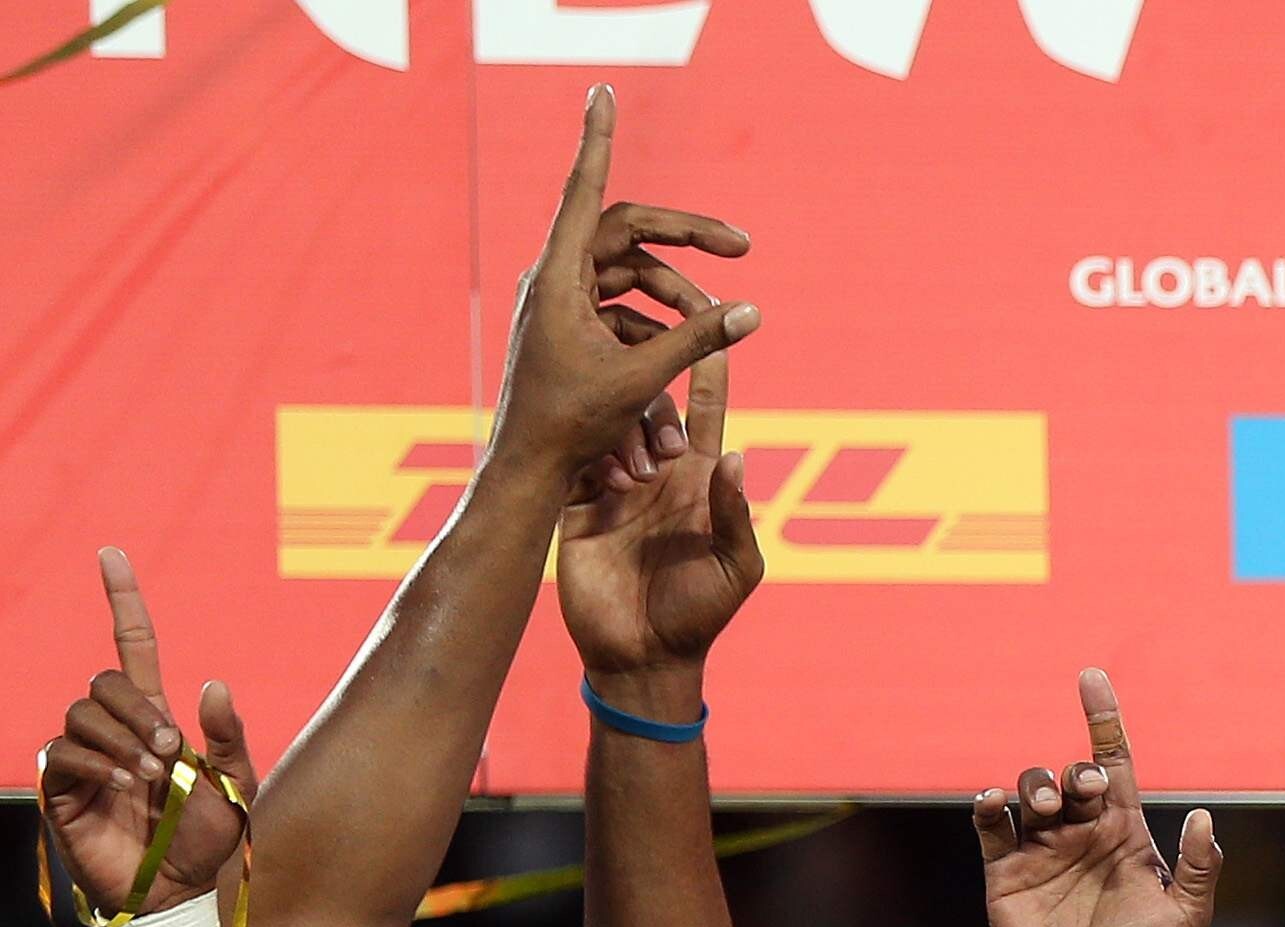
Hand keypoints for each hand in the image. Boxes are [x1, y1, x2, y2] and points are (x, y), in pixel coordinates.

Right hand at [36, 552, 250, 920]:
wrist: (180, 892)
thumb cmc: (206, 840)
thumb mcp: (237, 787)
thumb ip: (229, 737)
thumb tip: (210, 682)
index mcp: (156, 719)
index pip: (133, 646)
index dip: (123, 601)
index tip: (111, 555)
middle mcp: (115, 729)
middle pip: (105, 680)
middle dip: (137, 709)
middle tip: (169, 751)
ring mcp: (84, 755)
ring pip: (82, 711)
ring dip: (121, 739)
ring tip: (150, 777)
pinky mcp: (61, 786)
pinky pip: (62, 751)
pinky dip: (96, 763)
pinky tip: (123, 786)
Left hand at [491, 87, 756, 492]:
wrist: (528, 472)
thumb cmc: (572, 425)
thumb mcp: (643, 378)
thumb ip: (698, 339)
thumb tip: (752, 310)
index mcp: (557, 275)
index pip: (586, 190)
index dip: (599, 138)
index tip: (604, 92)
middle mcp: (554, 279)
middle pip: (627, 233)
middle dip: (687, 240)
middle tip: (743, 248)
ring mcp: (560, 305)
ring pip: (631, 278)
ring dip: (678, 301)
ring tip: (715, 329)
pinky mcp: (570, 332)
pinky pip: (623, 313)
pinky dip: (658, 332)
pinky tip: (678, 367)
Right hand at [557, 373, 761, 688]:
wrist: (640, 657)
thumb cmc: (698, 616)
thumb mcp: (736, 569)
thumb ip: (737, 516)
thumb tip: (738, 456)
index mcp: (702, 481)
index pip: (708, 409)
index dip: (711, 366)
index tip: (716, 320)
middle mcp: (659, 470)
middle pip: (654, 402)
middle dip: (655, 397)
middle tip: (657, 413)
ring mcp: (615, 481)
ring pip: (612, 422)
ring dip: (622, 433)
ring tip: (630, 477)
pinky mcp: (577, 500)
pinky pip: (577, 456)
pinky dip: (586, 452)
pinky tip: (590, 459)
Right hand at [974, 671, 1221, 926]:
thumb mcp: (1185, 917)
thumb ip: (1200, 869)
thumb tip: (1205, 817)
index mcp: (1122, 832)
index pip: (1112, 763)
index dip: (1103, 720)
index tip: (1092, 676)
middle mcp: (1080, 832)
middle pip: (1070, 774)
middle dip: (1073, 771)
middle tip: (1078, 792)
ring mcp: (1041, 849)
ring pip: (1030, 791)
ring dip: (1035, 784)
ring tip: (1044, 805)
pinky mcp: (1006, 872)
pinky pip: (990, 827)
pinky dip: (988, 805)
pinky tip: (994, 800)